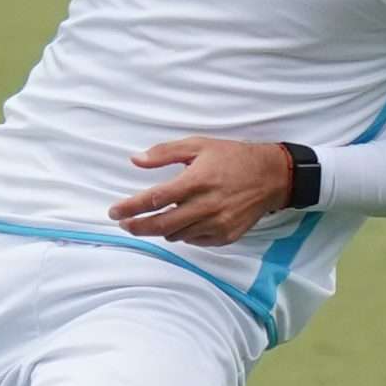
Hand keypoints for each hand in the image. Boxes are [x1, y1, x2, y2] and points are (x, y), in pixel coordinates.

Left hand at [109, 137, 294, 245]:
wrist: (271, 177)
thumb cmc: (232, 158)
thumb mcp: (198, 145)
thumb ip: (164, 153)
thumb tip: (135, 160)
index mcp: (196, 181)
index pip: (155, 199)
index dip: (131, 207)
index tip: (114, 212)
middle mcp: (206, 206)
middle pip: (161, 225)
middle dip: (138, 227)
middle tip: (125, 225)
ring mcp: (216, 224)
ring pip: (176, 235)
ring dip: (162, 229)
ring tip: (157, 219)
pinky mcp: (225, 236)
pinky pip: (194, 240)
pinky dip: (184, 233)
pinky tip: (185, 221)